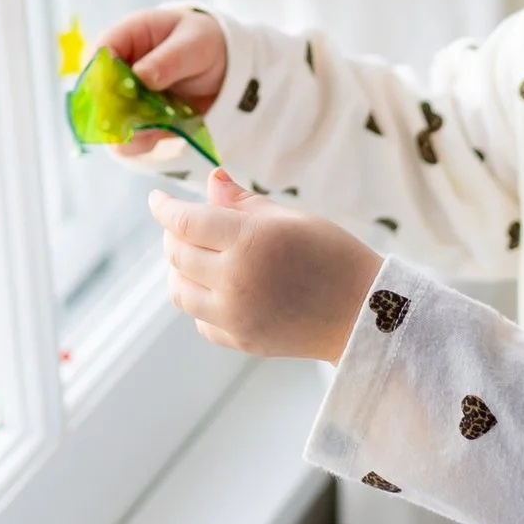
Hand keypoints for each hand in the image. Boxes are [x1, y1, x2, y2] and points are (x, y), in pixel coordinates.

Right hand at [104, 2, 226, 152]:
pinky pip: (127, 137)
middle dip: (114, 111)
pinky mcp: (137, 119)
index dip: (102, 75)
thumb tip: (140, 76)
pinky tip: (160, 136)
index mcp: (127, 37)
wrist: (222, 65)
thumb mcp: (193, 44)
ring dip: (127, 131)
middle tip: (137, 123)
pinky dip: (140, 142)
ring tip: (154, 131)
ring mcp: (126, 96)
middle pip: (98, 92)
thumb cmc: (202, 41)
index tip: (121, 94)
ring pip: (108, 120)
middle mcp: (119, 68)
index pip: (100, 54)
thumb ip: (168, 59)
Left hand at [154, 172, 376, 363]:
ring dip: (179, 269)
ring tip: (195, 255)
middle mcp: (235, 281)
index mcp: (249, 241)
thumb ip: (242, 202)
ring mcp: (235, 316)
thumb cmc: (333, 255)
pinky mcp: (241, 341)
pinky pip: (200, 320)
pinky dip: (199, 301)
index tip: (157, 198)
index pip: (185, 221)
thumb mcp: (290, 217)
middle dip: (173, 234)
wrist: (367, 313)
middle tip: (185, 223)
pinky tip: (216, 287)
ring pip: (179, 291)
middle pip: (177, 254)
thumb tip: (210, 181)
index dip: (164, 207)